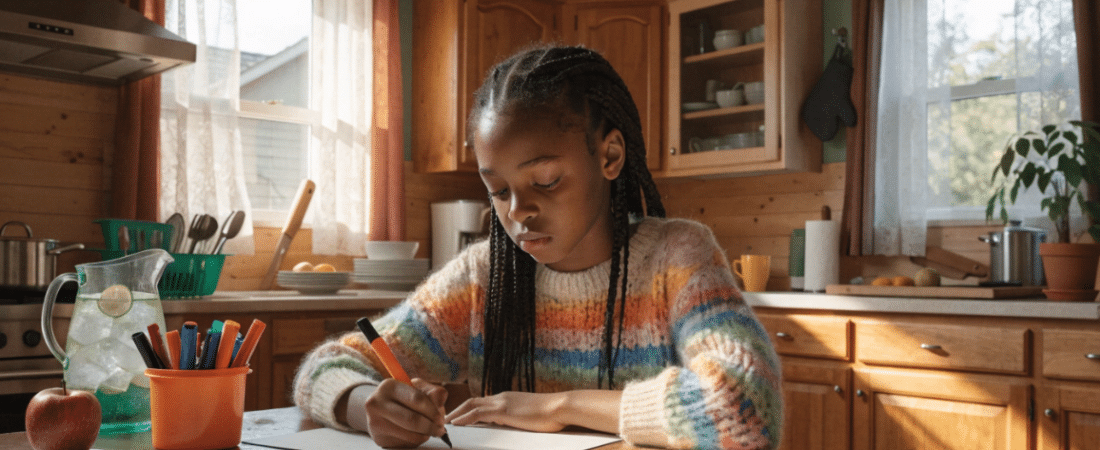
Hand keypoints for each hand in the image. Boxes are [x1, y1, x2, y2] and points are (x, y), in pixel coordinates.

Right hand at [362, 378, 448, 447]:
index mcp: (389, 386)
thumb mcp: (417, 389)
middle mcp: (377, 403)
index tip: (441, 418)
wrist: (380, 410)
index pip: (416, 399)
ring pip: (410, 434)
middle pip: (412, 419)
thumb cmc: (404, 398)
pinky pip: (405, 443)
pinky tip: (417, 434)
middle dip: (431, 426)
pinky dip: (417, 440)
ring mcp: (375, 422)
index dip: (432, 411)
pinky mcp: (379, 438)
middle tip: (440, 429)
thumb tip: (442, 397)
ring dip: (425, 435)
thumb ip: (432, 392)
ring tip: (430, 431)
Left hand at [445, 391, 567, 432]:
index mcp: (507, 398)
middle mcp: (501, 397)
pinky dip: (465, 418)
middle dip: (457, 410)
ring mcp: (502, 402)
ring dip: (456, 414)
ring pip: (471, 405)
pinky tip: (456, 424)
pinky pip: (477, 413)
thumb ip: (516, 418)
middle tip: (444, 420)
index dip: (467, 409)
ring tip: (444, 423)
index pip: (481, 402)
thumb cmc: (550, 414)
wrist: (560, 407)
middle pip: (472, 401)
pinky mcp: (503, 410)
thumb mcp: (528, 416)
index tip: (457, 418)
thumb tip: (509, 425)